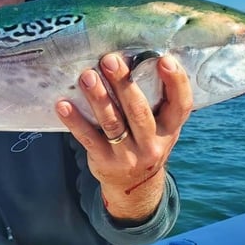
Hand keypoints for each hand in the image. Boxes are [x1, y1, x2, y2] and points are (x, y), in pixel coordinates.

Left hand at [56, 53, 192, 223]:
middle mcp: (153, 143)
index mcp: (170, 129)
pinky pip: (88, 138)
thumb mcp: (158, 126)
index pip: (181, 105)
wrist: (133, 186)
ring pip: (112, 122)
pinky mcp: (105, 161)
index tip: (165, 59)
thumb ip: (151, 100)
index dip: (176, 82)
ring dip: (98, 98)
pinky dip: (75, 120)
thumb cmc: (143, 141)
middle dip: (123, 83)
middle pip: (138, 110)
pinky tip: (63, 104)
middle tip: (109, 59)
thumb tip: (130, 57)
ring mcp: (129, 155)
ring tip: (86, 76)